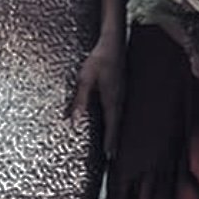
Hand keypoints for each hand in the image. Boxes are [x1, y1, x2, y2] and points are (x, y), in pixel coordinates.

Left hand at [71, 40, 122, 155]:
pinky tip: (114, 120)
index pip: (112, 125)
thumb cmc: (99, 59)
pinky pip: (120, 108)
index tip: (110, 155)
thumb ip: (80, 101)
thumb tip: (75, 121)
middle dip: (115, 140)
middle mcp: (120, 99)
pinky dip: (117, 119)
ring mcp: (122, 93)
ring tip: (114, 143)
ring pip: (120, 117)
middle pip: (118, 124)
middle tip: (113, 156)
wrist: (113, 42)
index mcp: (112, 99)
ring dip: (117, 130)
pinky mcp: (121, 87)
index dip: (110, 141)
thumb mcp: (85, 80)